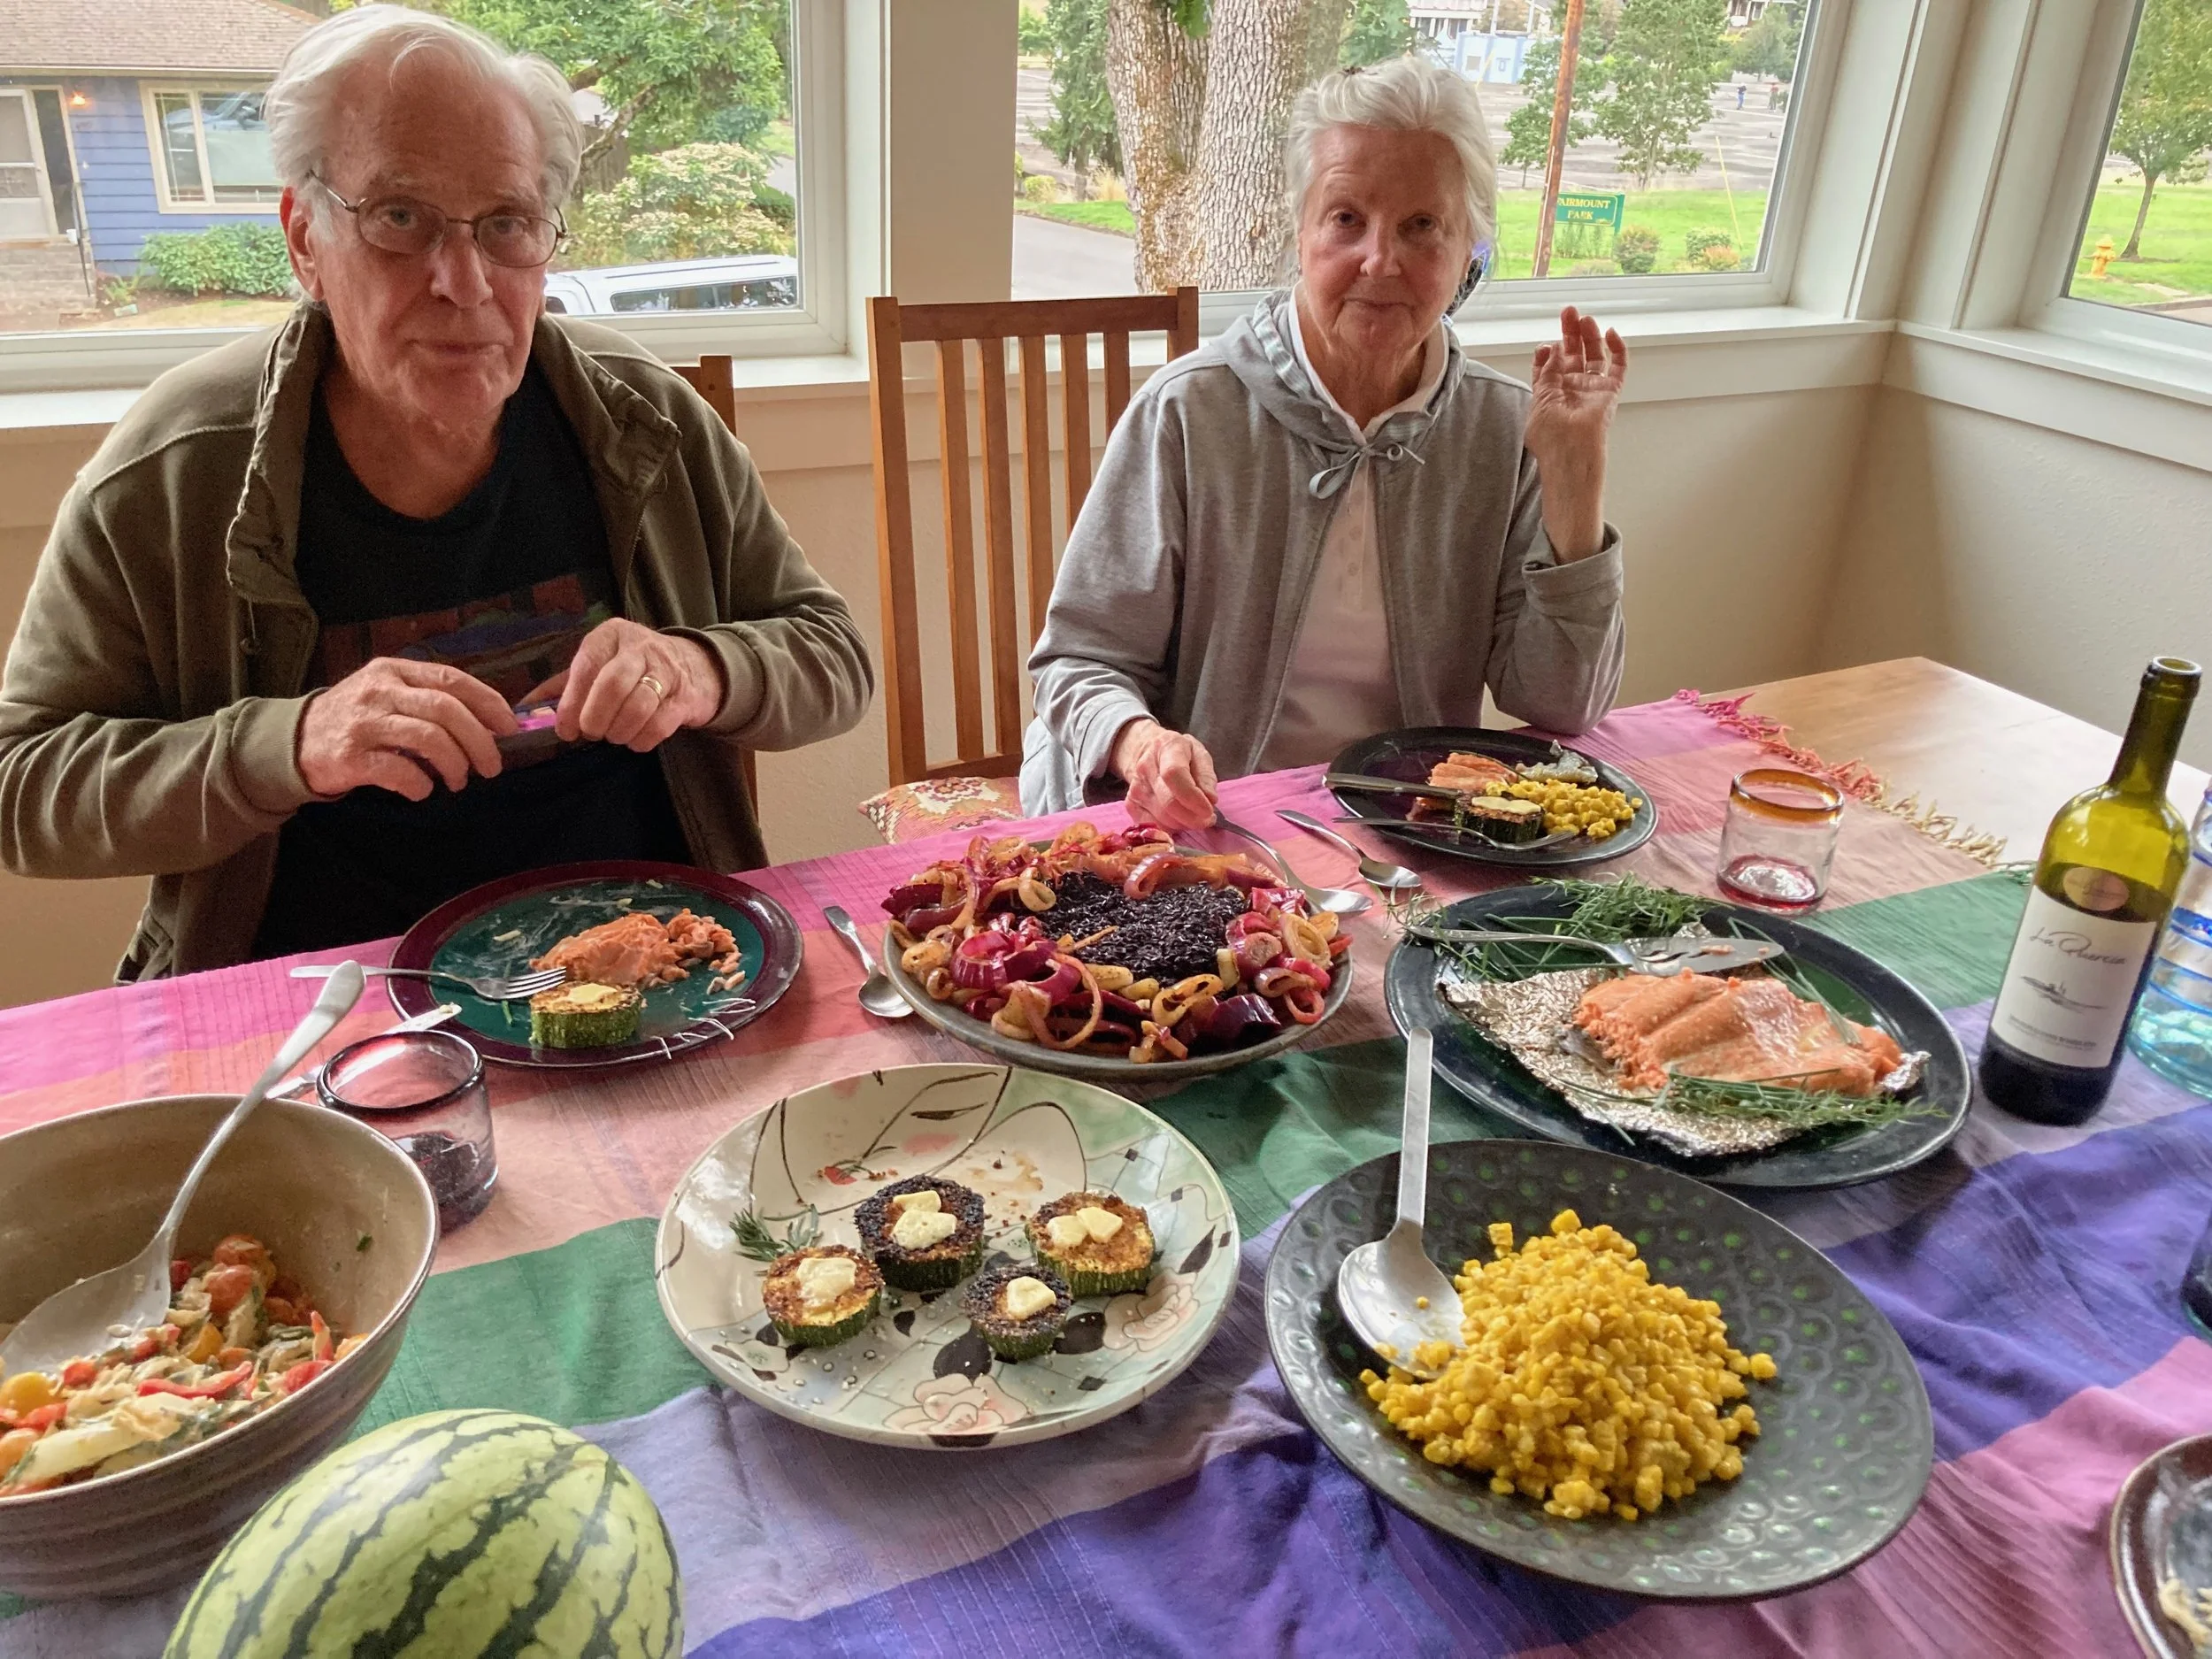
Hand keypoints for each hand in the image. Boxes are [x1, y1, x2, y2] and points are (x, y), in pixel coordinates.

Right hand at [297, 658, 516, 800]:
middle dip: (479, 740)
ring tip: (459, 781)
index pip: (452, 679)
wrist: (294, 739)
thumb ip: (429, 699)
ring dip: (454, 764)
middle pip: (445, 709)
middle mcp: (379, 691)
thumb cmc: (357, 718)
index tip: (509, 727)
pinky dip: (420, 785)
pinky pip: (398, 771)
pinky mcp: (349, 757)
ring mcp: (363, 723)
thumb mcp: (389, 692)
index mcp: (394, 671)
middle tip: (491, 766)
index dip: (487, 703)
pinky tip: (423, 791)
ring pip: (427, 738)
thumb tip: (490, 723)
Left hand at [524, 618, 722, 751]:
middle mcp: (640, 646)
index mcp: (610, 635)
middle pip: (613, 684)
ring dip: (619, 731)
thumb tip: (525, 708)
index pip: (586, 667)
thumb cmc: (632, 667)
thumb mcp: (598, 664)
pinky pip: (660, 724)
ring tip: (613, 736)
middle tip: (592, 732)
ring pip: (639, 706)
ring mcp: (668, 670)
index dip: (571, 703)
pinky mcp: (686, 696)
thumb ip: (563, 685)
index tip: (565, 730)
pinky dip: (642, 740)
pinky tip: (634, 740)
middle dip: (596, 717)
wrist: (694, 666)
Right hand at [1111, 718, 1218, 831]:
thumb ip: (1206, 776)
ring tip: (1194, 815)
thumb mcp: (1199, 754)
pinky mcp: (1131, 805)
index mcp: (1166, 748)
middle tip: (1208, 819)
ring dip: (1184, 824)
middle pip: (1168, 802)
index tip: (1208, 811)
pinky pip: (1153, 826)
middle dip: (1192, 818)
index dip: (1192, 797)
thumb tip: (1210, 800)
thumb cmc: (1179, 754)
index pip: (1174, 775)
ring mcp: (1135, 788)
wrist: (1146, 751)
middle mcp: (1146, 767)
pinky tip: (1179, 819)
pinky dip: (1170, 829)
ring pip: (1162, 819)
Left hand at [1525, 305, 1627, 559]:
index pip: (1552, 365)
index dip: (1548, 352)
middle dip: (1570, 332)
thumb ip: (1546, 373)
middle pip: (1574, 353)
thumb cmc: (1550, 438)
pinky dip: (1618, 348)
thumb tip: (1551, 348)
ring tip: (1584, 317)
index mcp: (1552, 393)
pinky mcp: (1610, 392)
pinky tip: (1610, 333)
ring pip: (1595, 354)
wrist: (1570, 454)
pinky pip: (1619, 366)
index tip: (1545, 344)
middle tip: (1568, 311)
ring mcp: (1592, 389)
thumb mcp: (1538, 401)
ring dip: (1590, 335)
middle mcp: (1573, 389)